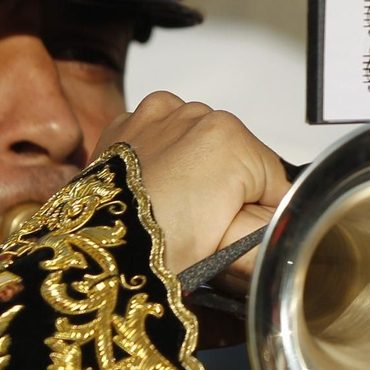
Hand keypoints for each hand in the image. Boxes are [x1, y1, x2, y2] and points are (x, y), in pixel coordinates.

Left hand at [95, 91, 290, 282]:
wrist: (87, 256)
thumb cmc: (151, 254)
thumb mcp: (228, 253)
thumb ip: (268, 235)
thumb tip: (282, 229)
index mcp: (230, 139)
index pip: (273, 182)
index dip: (260, 216)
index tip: (235, 237)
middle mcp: (196, 114)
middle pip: (238, 159)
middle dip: (228, 190)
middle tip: (199, 229)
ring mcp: (159, 114)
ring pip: (201, 143)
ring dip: (195, 169)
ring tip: (173, 209)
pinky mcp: (129, 122)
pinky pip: (163, 134)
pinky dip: (163, 155)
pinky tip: (153, 187)